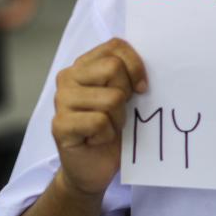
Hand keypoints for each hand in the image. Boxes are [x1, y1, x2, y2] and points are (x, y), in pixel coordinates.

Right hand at [52, 38, 148, 198]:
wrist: (92, 169)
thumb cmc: (112, 129)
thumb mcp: (124, 96)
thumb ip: (128, 75)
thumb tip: (155, 61)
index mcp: (84, 65)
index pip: (116, 46)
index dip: (136, 66)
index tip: (141, 87)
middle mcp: (68, 78)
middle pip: (113, 68)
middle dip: (126, 94)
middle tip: (118, 112)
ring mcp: (61, 101)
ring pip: (111, 98)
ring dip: (118, 119)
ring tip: (107, 128)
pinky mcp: (60, 125)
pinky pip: (99, 122)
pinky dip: (107, 135)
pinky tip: (96, 140)